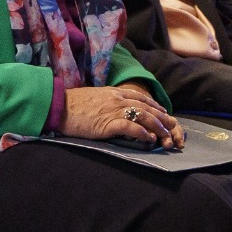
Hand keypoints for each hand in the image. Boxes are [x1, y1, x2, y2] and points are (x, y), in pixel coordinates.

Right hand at [64, 85, 183, 148]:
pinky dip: (142, 133)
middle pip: (147, 107)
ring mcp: (113, 110)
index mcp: (115, 92)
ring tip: (165, 136)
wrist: (58, 107)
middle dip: (163, 119)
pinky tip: (149, 139)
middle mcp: (117, 99)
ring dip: (157, 127)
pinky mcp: (107, 123)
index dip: (155, 106)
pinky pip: (130, 127)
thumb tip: (117, 109)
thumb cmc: (73, 105)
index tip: (164, 113)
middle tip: (172, 129)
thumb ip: (108, 102)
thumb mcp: (95, 98)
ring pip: (143, 116)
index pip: (141, 98)